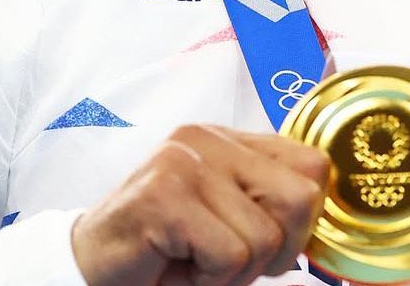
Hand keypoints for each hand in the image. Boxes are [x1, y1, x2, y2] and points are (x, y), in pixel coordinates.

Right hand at [71, 124, 330, 285]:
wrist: (89, 267)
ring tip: (197, 261)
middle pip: (301, 197)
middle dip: (279, 248)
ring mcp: (186, 161)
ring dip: (236, 271)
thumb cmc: (166, 249)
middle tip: (235, 261)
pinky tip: (179, 265)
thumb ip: (266, 200)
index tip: (274, 246)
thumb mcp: (225, 215)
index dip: (305, 219)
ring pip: (263, 237)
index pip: (313, 164)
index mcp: (232, 138)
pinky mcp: (165, 196)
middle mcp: (211, 137)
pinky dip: (211, 279)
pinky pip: (229, 255)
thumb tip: (321, 219)